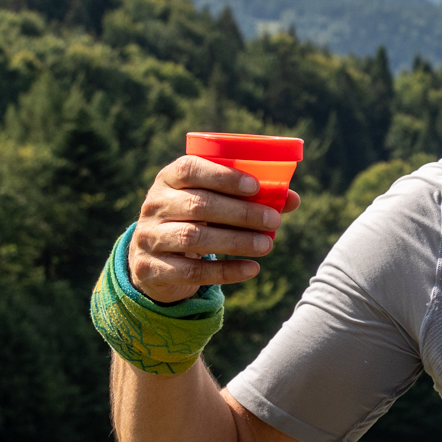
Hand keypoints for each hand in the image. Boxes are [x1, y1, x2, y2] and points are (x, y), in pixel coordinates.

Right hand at [128, 157, 299, 303]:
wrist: (153, 258)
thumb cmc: (195, 220)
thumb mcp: (214, 203)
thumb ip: (249, 198)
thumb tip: (292, 199)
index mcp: (169, 180)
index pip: (189, 169)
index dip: (222, 176)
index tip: (255, 186)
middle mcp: (154, 205)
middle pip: (197, 205)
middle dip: (241, 213)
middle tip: (275, 220)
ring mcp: (149, 237)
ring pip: (193, 237)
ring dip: (236, 241)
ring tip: (267, 245)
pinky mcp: (151, 268)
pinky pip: (191, 271)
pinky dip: (226, 271)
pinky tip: (252, 269)